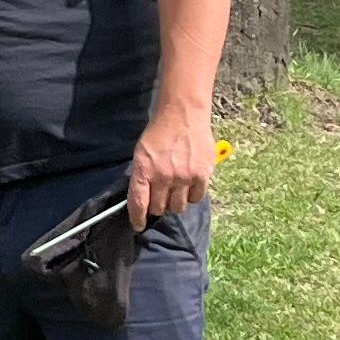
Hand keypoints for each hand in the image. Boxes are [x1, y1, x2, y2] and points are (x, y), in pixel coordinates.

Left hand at [127, 100, 215, 230]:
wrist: (182, 114)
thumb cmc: (160, 131)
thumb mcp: (142, 152)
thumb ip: (142, 175)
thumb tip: (142, 199)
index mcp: (144, 170)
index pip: (139, 203)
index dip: (137, 218)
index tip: (138, 225)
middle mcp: (163, 176)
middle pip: (160, 208)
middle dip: (158, 206)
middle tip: (161, 198)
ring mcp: (184, 177)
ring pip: (178, 207)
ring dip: (175, 202)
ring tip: (176, 190)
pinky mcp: (202, 175)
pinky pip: (196, 198)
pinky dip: (192, 195)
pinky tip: (189, 185)